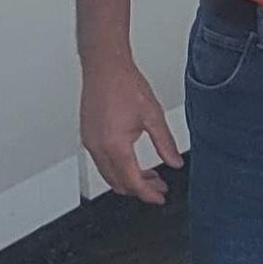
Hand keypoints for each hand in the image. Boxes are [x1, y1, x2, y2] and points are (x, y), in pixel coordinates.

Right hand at [81, 55, 183, 204]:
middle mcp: (98, 148)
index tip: (160, 196)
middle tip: (159, 187)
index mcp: (115, 146)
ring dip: (128, 179)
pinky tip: (133, 161)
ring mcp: (90, 143)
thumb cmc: (125, 85)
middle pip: (118, 183)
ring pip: (108, 175)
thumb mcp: (153, 116)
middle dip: (139, 189)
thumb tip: (174, 163)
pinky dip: (117, 168)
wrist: (105, 66)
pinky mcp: (87, 136)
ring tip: (150, 175)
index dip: (148, 193)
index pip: (132, 182)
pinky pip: (101, 162)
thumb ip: (165, 143)